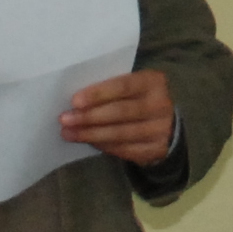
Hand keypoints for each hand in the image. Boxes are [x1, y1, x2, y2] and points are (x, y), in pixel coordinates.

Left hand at [62, 68, 177, 166]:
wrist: (167, 123)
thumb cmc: (138, 99)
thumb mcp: (131, 86)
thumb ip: (110, 89)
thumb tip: (76, 102)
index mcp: (153, 82)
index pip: (123, 86)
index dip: (98, 94)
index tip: (74, 101)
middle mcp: (161, 104)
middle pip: (120, 112)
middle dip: (89, 117)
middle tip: (65, 120)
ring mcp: (161, 129)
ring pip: (120, 133)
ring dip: (91, 134)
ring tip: (69, 133)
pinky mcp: (156, 149)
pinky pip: (124, 149)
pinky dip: (103, 146)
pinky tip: (88, 141)